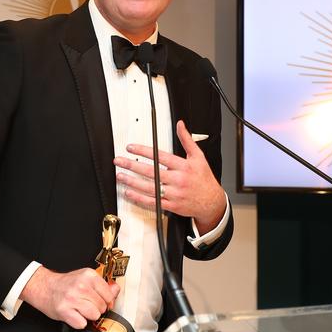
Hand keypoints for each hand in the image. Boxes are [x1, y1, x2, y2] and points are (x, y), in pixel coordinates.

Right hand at [20, 266, 119, 328]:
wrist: (44, 287)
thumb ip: (101, 284)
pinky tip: (74, 314)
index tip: (101, 301)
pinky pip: (82, 324)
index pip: (109, 294)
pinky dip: (79, 322)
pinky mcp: (65, 310)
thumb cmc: (65, 284)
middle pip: (102, 306)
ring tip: (80, 309)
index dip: (107, 301)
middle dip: (97, 309)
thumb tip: (116, 289)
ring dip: (88, 316)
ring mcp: (72, 298)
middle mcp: (81, 285)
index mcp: (88, 275)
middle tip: (87, 304)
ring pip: (94, 315)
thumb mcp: (84, 278)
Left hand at [113, 119, 225, 233]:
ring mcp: (174, 194)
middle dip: (132, 165)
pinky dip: (139, 198)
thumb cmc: (204, 179)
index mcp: (183, 166)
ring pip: (149, 187)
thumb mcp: (198, 156)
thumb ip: (187, 140)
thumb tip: (181, 125)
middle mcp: (177, 180)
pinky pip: (152, 202)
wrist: (212, 202)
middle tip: (119, 161)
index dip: (143, 151)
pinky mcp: (171, 205)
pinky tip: (129, 193)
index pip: (159, 156)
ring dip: (132, 182)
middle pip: (151, 172)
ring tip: (120, 176)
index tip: (131, 148)